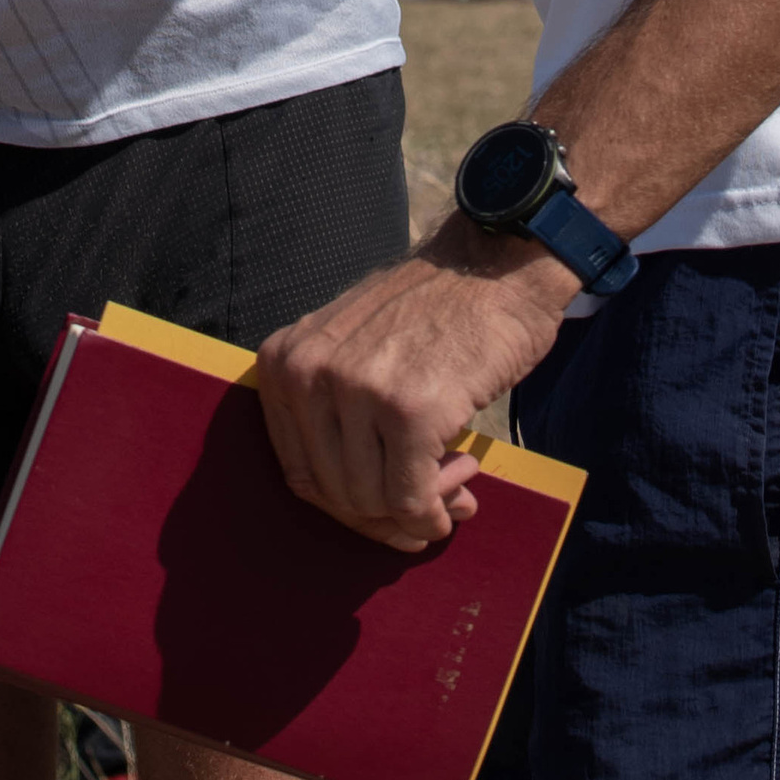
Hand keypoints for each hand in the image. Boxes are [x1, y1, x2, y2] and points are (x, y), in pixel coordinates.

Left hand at [255, 219, 581, 553]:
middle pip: (335, 495)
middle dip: (387, 514)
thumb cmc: (432, 311)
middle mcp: (309, 373)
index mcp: (285, 360)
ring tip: (456, 483)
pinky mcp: (410, 412)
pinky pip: (412, 499)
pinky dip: (435, 513)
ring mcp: (358, 391)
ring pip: (374, 503)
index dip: (347, 507)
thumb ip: (333, 413)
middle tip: (433, 501)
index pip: (298, 473)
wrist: (494, 265)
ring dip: (420, 510)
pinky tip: (464, 490)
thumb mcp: (350, 343)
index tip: (385, 512)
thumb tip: (354, 511)